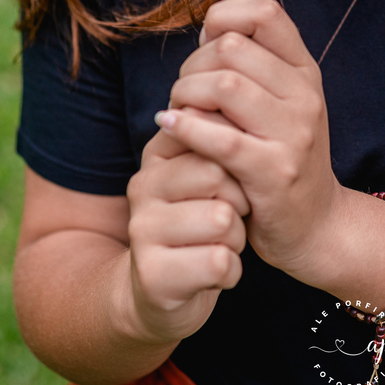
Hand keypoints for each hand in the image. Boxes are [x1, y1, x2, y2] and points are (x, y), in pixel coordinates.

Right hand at [122, 113, 249, 344]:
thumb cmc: (202, 223)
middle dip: (241, 199)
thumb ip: (219, 138)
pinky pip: (219, 262)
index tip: (237, 177)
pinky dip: (232, 271)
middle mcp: (142, 186)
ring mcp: (142, 231)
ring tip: (222, 244)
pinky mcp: (153, 276)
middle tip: (232, 216)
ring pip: (223, 220)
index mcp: (158, 153)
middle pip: (219, 174)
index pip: (214, 133)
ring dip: (237, 237)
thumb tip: (242, 91)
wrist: (164, 292)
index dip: (240, 160)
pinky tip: (217, 272)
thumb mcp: (209, 175)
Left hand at [158, 0, 345, 283]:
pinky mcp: (273, 171)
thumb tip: (207, 29)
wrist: (316, 225)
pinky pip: (218, 137)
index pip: (265, 13)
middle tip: (184, 92)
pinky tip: (170, 129)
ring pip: (223, 86)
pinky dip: (184, 128)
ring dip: (185, 95)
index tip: (206, 42)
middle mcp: (304, 96)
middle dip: (193, 65)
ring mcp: (293, 134)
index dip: (225, 16)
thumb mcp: (280, 105)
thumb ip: (250, 67)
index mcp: (305, 72)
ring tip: (177, 112)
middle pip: (232, 48)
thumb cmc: (281, 158)